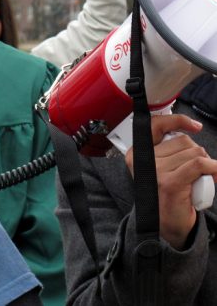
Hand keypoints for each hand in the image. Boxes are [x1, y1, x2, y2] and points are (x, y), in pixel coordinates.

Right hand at [125, 114, 216, 248]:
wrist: (168, 225)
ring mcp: (155, 171)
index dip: (176, 121)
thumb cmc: (170, 194)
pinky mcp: (170, 183)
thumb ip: (168, 149)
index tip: (194, 126)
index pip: (155, 126)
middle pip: (183, 141)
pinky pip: (199, 164)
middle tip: (195, 172)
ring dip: (206, 165)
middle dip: (197, 154)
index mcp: (136, 154)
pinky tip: (215, 176)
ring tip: (199, 180)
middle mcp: (141, 160)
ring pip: (194, 153)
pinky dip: (213, 168)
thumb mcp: (162, 167)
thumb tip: (189, 130)